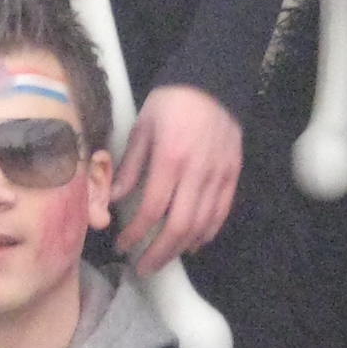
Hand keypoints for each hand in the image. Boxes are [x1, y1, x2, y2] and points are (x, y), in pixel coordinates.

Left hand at [112, 85, 240, 272]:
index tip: (122, 246)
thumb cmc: (172, 101)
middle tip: (143, 267)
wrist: (213, 80)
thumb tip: (114, 198)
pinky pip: (221, 213)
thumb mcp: (142, 128)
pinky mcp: (233, 175)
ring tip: (164, 259)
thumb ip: (130, 166)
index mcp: (170, 160)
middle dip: (159, 253)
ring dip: (181, 248)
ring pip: (202, 225)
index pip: (152, 209)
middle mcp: (197, 173)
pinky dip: (207, 233)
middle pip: (179, 226)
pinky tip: (192, 243)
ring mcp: (219, 176)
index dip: (135, 234)